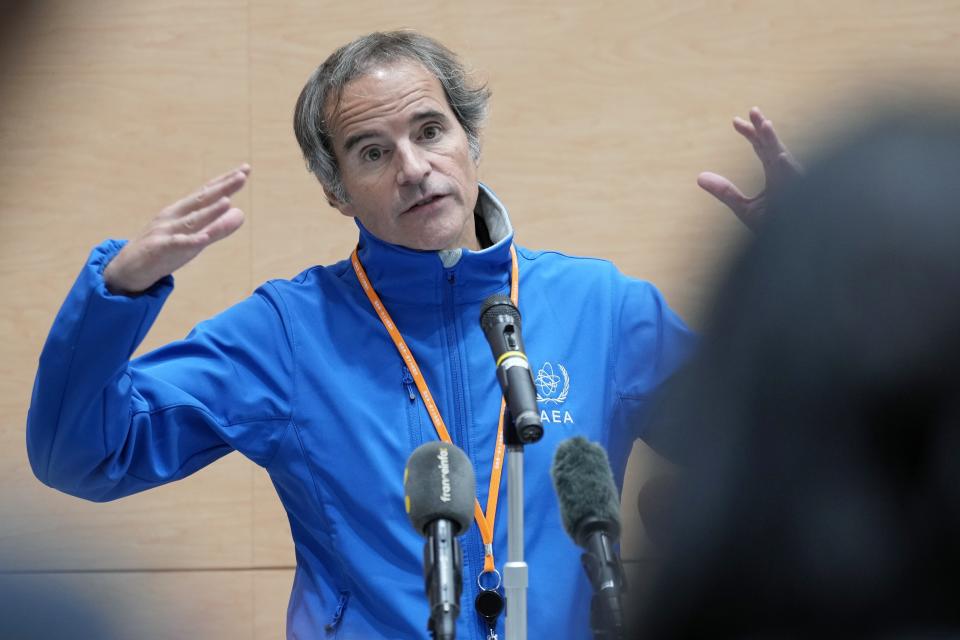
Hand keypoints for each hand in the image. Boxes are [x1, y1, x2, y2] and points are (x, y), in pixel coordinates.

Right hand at [103, 164, 249, 294]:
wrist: (127, 269)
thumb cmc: (164, 249)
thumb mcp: (194, 237)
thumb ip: (218, 227)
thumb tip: (241, 212)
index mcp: (183, 211)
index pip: (207, 193)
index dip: (225, 181)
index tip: (245, 169)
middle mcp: (174, 216)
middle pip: (201, 200)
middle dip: (222, 188)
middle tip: (242, 175)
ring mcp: (165, 232)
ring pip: (191, 221)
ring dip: (209, 211)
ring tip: (227, 201)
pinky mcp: (158, 249)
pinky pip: (176, 245)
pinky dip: (191, 241)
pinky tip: (204, 237)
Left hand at [698, 107, 800, 231]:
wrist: (793, 248)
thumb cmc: (775, 229)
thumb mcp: (744, 209)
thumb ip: (725, 192)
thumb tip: (699, 177)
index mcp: (775, 175)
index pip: (762, 149)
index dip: (750, 134)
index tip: (735, 121)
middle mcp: (787, 176)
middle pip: (773, 147)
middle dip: (763, 129)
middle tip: (752, 110)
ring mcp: (796, 185)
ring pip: (785, 159)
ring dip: (775, 142)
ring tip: (765, 125)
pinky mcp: (802, 196)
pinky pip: (797, 181)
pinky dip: (789, 169)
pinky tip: (782, 159)